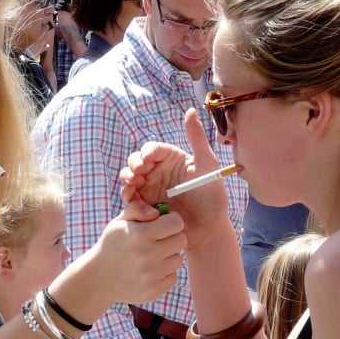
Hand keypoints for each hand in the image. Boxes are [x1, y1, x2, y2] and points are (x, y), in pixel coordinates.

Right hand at [90, 197, 186, 305]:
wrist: (98, 278)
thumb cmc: (112, 244)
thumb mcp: (119, 222)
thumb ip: (138, 209)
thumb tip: (157, 212)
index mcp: (140, 234)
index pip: (177, 223)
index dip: (171, 221)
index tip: (163, 224)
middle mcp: (147, 255)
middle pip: (182, 240)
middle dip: (172, 238)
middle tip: (159, 240)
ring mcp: (151, 275)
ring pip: (178, 259)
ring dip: (168, 256)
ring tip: (151, 256)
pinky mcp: (153, 291)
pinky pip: (173, 277)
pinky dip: (164, 273)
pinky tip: (149, 270)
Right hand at [120, 109, 230, 247]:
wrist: (209, 228)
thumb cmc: (212, 196)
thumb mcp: (207, 165)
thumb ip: (197, 138)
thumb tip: (190, 110)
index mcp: (171, 159)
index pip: (153, 149)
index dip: (147, 152)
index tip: (148, 159)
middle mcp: (158, 171)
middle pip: (137, 161)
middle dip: (133, 165)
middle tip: (137, 173)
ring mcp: (149, 188)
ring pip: (129, 178)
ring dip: (126, 179)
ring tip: (131, 185)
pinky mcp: (145, 206)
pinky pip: (131, 199)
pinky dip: (129, 198)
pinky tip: (133, 199)